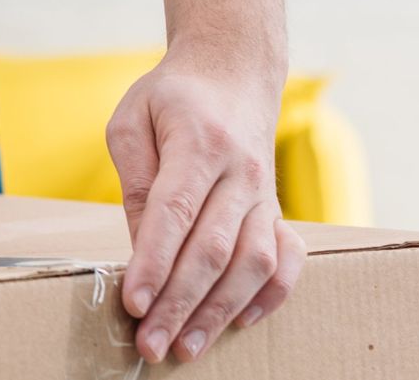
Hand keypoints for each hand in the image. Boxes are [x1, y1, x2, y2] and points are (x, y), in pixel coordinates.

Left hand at [107, 46, 304, 363]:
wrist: (232, 72)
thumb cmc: (171, 97)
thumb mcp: (131, 118)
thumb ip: (135, 178)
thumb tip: (140, 242)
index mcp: (199, 143)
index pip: (175, 213)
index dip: (153, 262)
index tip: (132, 302)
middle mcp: (240, 173)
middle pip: (212, 249)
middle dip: (179, 303)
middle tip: (150, 344)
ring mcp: (265, 195)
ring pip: (252, 264)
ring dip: (219, 311)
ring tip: (186, 346)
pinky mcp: (278, 210)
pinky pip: (287, 261)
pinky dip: (268, 296)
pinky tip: (239, 322)